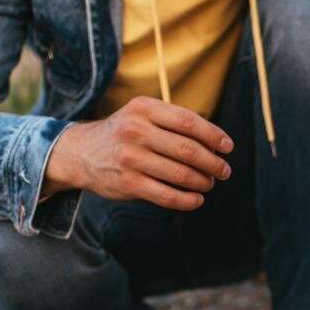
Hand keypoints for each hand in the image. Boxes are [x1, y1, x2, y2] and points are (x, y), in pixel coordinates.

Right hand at [42, 96, 233, 209]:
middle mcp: (136, 131)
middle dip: (214, 163)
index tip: (228, 147)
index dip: (214, 136)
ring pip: (181, 175)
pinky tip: (196, 199)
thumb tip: (217, 143)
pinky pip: (168, 196)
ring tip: (209, 184)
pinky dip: (188, 200)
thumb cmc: (124, 133)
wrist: (81, 153)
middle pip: (189, 150)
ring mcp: (131, 158)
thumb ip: (174, 122)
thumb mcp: (142, 115)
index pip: (189, 122)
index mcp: (144, 108)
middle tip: (224, 171)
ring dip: (203, 182)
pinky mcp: (128, 183)